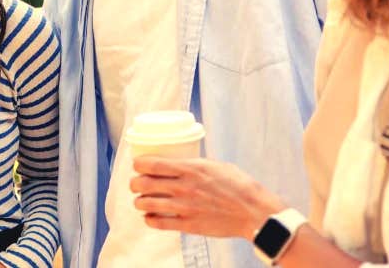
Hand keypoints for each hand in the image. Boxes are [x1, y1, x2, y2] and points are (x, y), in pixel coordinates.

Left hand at [129, 156, 285, 238]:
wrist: (254, 212)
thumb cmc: (240, 186)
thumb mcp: (216, 166)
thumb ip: (195, 165)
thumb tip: (180, 163)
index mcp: (190, 168)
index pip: (152, 164)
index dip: (138, 164)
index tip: (137, 165)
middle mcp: (183, 187)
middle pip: (143, 183)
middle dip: (134, 183)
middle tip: (136, 184)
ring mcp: (184, 207)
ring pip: (146, 203)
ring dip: (139, 201)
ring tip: (141, 200)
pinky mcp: (188, 225)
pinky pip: (158, 223)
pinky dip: (149, 219)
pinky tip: (150, 216)